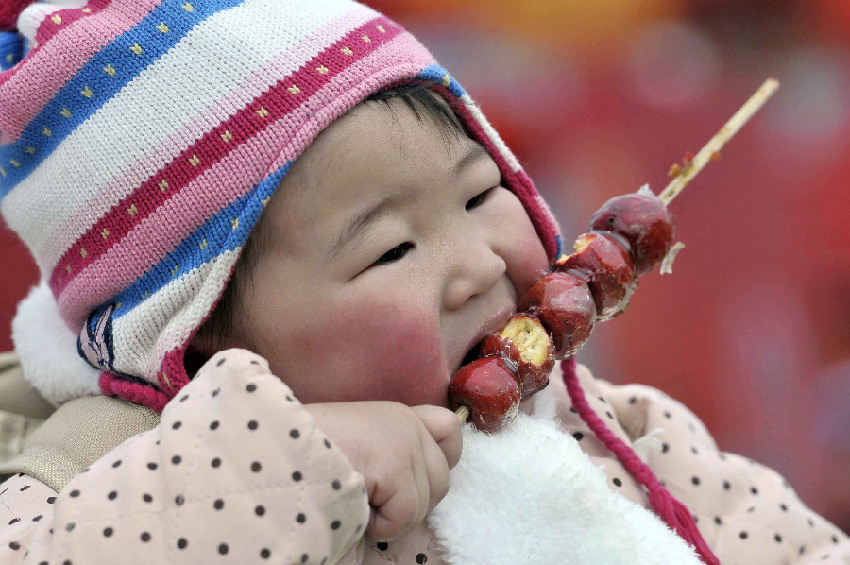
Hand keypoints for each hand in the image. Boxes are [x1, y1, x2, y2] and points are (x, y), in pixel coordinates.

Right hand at [305, 402, 462, 540]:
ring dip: (392, 517)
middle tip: (372, 503)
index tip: (410, 482)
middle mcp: (406, 422)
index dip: (441, 460)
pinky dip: (380, 526)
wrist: (275, 454)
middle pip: (442, 480)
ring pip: (424, 503)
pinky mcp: (394, 464)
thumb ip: (392, 450)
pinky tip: (351, 506)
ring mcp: (403, 441)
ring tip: (355, 500)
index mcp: (397, 415)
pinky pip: (405, 515)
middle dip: (411, 503)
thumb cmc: (305, 455)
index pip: (450, 429)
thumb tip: (418, 489)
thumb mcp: (359, 442)